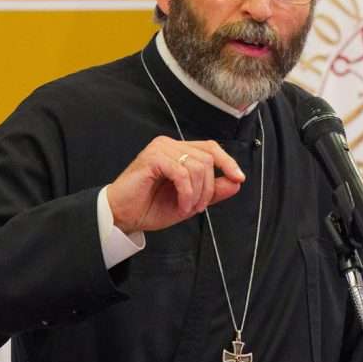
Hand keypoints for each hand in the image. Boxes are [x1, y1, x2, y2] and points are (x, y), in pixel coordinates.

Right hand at [106, 136, 245, 234]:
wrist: (123, 216)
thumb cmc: (151, 207)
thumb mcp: (190, 201)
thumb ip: (213, 191)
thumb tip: (237, 182)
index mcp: (179, 151)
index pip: (211, 148)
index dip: (228, 162)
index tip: (239, 178)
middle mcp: (170, 145)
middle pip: (207, 158)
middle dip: (208, 188)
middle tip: (198, 207)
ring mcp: (160, 149)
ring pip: (197, 166)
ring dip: (197, 193)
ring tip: (187, 208)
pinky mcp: (152, 158)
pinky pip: (182, 173)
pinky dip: (186, 193)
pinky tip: (181, 205)